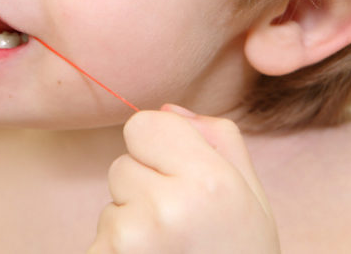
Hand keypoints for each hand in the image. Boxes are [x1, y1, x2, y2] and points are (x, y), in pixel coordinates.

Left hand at [89, 105, 279, 253]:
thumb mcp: (251, 200)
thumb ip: (218, 141)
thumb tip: (168, 109)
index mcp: (208, 181)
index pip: (142, 123)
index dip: (159, 149)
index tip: (182, 180)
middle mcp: (166, 209)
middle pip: (122, 164)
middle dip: (144, 190)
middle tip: (180, 230)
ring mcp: (130, 242)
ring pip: (110, 205)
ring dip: (130, 226)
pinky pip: (98, 241)